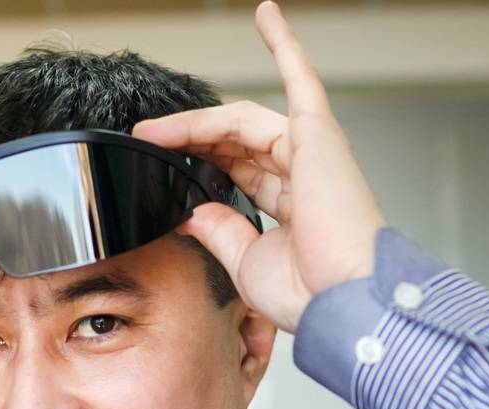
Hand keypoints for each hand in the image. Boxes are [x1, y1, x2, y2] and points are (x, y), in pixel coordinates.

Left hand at [132, 0, 386, 333]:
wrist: (341, 300)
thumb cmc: (309, 294)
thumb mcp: (245, 264)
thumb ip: (221, 232)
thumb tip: (196, 211)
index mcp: (290, 208)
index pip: (236, 169)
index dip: (198, 160)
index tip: (159, 160)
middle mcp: (303, 175)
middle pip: (234, 141)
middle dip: (189, 139)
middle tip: (147, 140)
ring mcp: (311, 152)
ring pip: (243, 121)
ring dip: (198, 122)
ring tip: (156, 131)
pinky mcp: (318, 135)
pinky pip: (301, 79)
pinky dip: (284, 44)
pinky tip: (264, 14)